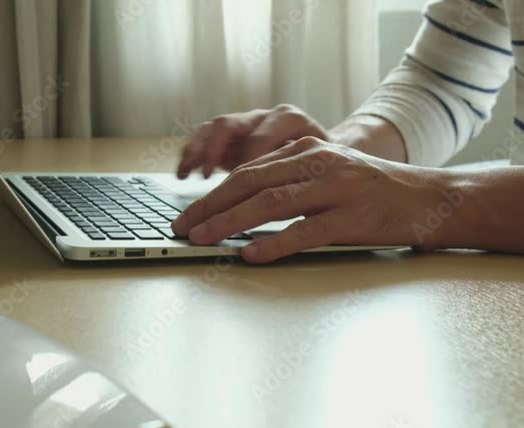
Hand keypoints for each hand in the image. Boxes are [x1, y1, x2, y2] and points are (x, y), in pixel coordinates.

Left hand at [171, 137, 460, 262]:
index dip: (211, 194)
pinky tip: (251, 255)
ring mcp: (337, 188)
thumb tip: (239, 211)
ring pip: (270, 203)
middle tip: (182, 227)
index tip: (186, 214)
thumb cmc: (376, 193)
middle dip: (210, 207)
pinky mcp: (354, 217)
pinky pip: (305, 231)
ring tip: (203, 239)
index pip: (247, 171)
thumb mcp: (330, 175)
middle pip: (250, 183)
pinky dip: (274, 244)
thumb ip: (290, 184)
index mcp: (308, 150)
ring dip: (230, 223)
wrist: (434, 199)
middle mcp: (319, 163)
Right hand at [177, 104, 328, 178]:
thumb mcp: (327, 175)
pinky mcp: (235, 135)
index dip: (245, 164)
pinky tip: (185, 173)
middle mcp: (267, 116)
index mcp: (292, 121)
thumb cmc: (332, 169)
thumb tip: (293, 215)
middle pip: (230, 127)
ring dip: (196, 150)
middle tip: (203, 181)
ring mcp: (248, 123)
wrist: (338, 152)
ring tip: (185, 174)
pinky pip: (206, 136)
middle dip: (210, 155)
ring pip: (214, 128)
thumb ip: (307, 185)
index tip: (235, 188)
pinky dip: (193, 152)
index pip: (260, 138)